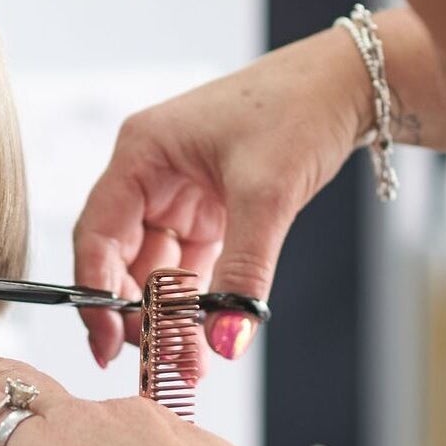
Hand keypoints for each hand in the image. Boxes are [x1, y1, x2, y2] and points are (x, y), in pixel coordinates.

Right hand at [74, 26, 374, 365]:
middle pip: (120, 257)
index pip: (97, 233)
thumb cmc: (298, 109)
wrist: (350, 84)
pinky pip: (189, 265)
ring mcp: (178, 192)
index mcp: (141, 152)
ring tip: (187, 361)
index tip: (106, 341)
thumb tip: (224, 341)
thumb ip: (242, 272)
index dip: (95, 292)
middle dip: (134, 312)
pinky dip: (194, 301)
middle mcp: (150, 173)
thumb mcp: (266, 193)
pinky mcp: (210, 209)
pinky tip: (203, 335)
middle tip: (155, 359)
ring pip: (155, 267)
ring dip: (166, 314)